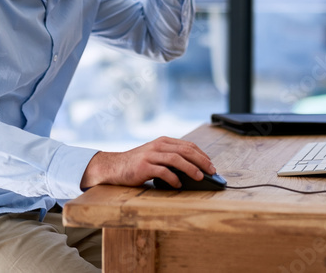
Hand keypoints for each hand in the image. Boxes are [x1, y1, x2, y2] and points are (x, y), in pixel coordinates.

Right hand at [80, 136, 215, 189]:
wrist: (113, 167)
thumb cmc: (137, 164)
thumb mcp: (155, 155)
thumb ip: (170, 158)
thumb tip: (194, 169)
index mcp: (163, 141)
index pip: (188, 145)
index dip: (202, 154)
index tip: (211, 164)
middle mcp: (158, 146)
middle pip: (185, 150)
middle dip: (201, 160)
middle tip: (211, 170)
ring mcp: (150, 155)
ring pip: (176, 159)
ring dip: (191, 168)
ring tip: (199, 177)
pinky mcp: (144, 167)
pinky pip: (163, 171)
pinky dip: (173, 178)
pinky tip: (178, 184)